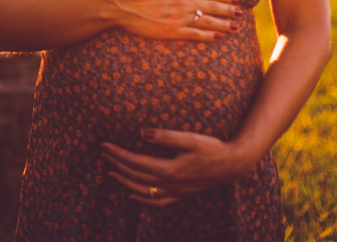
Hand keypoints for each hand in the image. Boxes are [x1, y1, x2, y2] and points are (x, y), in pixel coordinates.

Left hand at [100, 130, 259, 206]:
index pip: (136, 163)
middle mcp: (170, 184)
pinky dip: (143, 200)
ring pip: (143, 191)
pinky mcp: (182, 195)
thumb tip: (141, 134)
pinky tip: (133, 196)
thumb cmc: (212, 148)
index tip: (105, 146)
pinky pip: (158, 203)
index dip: (118, 154)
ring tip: (111, 173)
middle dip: (117, 165)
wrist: (233, 165)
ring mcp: (176, 192)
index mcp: (169, 169)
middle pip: (136, 176)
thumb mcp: (189, 138)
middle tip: (103, 155)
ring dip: (125, 182)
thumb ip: (164, 137)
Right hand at [108, 0, 239, 40]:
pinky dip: (209, 36)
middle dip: (229, 10)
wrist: (119, 2)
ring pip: (209, 21)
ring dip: (224, 24)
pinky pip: (196, 35)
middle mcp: (186, 2)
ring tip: (234, 27)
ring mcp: (181, 18)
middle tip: (239, 13)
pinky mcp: (173, 32)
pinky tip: (217, 37)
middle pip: (214, 6)